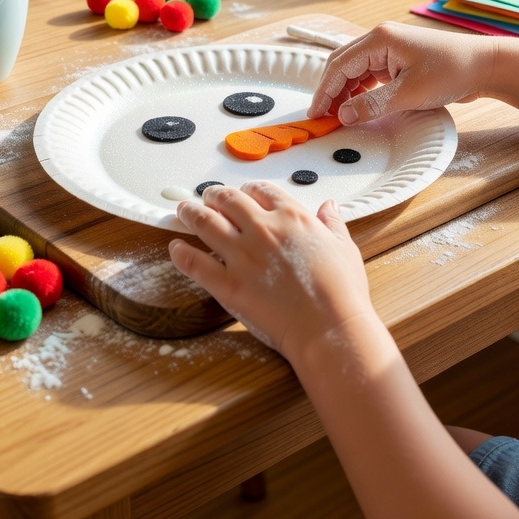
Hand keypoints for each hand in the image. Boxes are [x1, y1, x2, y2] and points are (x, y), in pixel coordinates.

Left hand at [168, 181, 373, 363]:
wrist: (330, 327)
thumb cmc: (342, 292)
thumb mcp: (344, 248)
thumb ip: (333, 223)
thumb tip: (329, 206)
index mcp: (292, 217)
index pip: (262, 191)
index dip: (248, 190)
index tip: (243, 193)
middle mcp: (263, 230)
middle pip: (229, 201)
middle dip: (214, 196)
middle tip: (207, 197)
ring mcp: (242, 256)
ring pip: (206, 224)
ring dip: (191, 213)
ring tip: (183, 209)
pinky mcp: (228, 285)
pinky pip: (195, 264)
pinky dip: (181, 253)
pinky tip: (175, 248)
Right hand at [308, 22, 496, 124]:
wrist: (485, 65)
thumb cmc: (452, 71)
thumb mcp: (410, 93)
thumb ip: (373, 104)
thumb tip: (343, 115)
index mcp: (380, 39)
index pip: (339, 65)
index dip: (324, 91)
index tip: (315, 114)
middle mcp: (380, 39)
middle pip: (343, 64)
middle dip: (330, 90)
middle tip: (322, 117)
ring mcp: (390, 48)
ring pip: (355, 70)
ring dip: (345, 91)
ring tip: (339, 115)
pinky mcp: (398, 59)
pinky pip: (370, 73)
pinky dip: (361, 90)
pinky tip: (358, 105)